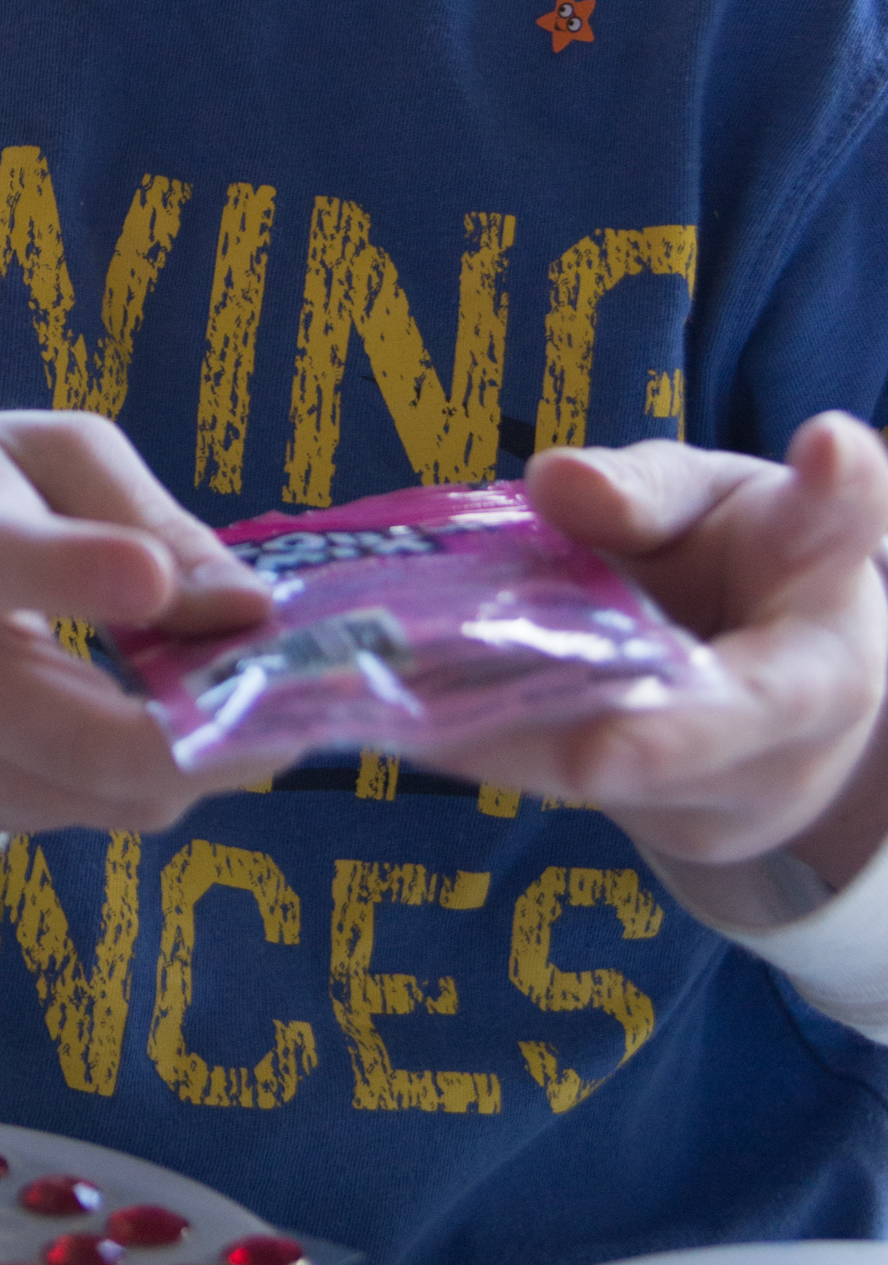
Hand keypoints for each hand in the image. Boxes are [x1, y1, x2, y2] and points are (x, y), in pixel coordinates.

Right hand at [0, 412, 270, 833]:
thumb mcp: (48, 454)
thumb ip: (149, 516)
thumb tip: (251, 609)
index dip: (76, 572)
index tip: (154, 580)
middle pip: (79, 737)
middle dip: (211, 733)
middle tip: (302, 697)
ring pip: (110, 795)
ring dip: (204, 757)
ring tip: (256, 696)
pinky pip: (99, 809)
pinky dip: (162, 773)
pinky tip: (186, 717)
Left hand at [423, 418, 887, 880]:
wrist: (785, 682)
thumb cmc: (741, 560)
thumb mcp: (702, 499)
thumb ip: (639, 492)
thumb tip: (553, 480)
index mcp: (822, 570)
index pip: (838, 520)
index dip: (839, 485)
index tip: (827, 441)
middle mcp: (814, 691)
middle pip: (750, 712)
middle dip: (671, 738)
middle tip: (593, 754)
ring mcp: (756, 777)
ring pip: (654, 777)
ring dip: (544, 750)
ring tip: (433, 721)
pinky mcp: (688, 823)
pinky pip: (600, 794)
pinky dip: (513, 761)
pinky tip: (424, 730)